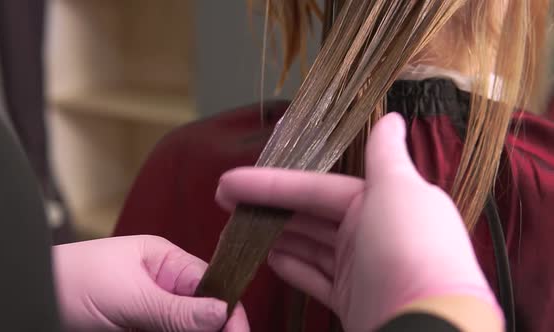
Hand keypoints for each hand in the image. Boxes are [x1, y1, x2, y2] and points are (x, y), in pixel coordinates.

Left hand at [53, 235, 248, 331]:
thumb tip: (222, 312)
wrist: (25, 297)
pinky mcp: (138, 328)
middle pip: (202, 312)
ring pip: (185, 327)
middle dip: (213, 329)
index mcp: (165, 261)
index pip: (211, 284)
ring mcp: (150, 311)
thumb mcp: (127, 295)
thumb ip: (175, 309)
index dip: (228, 310)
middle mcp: (162, 285)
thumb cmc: (70, 281)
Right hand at [215, 113, 500, 330]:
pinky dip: (294, 267)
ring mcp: (360, 268)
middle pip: (311, 214)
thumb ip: (387, 155)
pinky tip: (269, 258)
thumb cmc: (410, 249)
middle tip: (226, 203)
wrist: (427, 325)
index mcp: (383, 201)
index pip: (317, 187)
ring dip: (277, 235)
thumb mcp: (400, 191)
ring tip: (241, 229)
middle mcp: (372, 231)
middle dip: (269, 208)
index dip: (273, 184)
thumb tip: (392, 118)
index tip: (229, 182)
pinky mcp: (351, 299)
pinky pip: (316, 277)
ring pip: (310, 244)